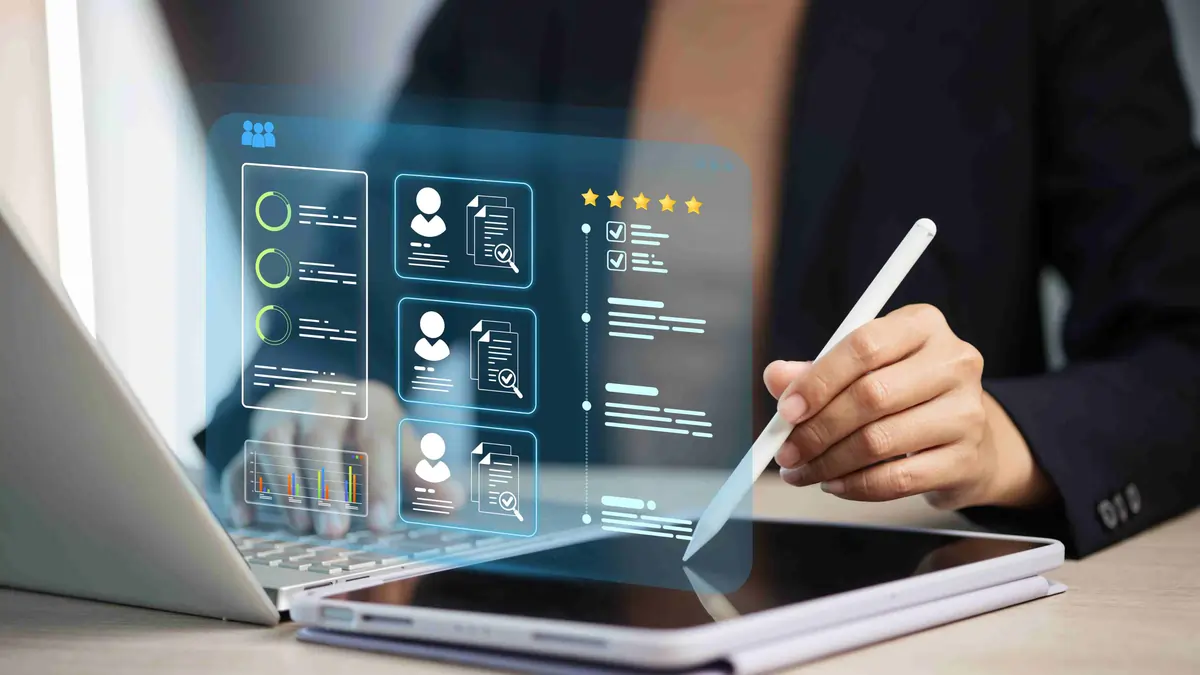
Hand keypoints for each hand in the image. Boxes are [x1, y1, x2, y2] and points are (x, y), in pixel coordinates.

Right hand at [222, 379, 410, 537]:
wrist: (325, 398)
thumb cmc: (371, 434)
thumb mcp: (402, 447)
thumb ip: (425, 477)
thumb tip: (454, 501)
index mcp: (367, 403)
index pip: (375, 438)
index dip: (379, 482)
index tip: (381, 525)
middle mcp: (322, 401)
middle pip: (319, 436)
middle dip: (326, 486)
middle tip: (335, 532)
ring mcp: (281, 416)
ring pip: (272, 441)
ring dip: (285, 486)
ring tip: (301, 528)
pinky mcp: (250, 436)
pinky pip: (238, 459)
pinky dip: (240, 489)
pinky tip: (249, 520)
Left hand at [765, 304, 1051, 509]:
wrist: (968, 439)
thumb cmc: (905, 395)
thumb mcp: (863, 370)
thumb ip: (817, 372)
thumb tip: (776, 378)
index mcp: (922, 325)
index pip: (864, 346)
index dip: (818, 380)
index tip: (785, 410)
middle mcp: (953, 362)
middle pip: (871, 396)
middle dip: (817, 429)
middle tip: (786, 451)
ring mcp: (967, 412)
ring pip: (880, 441)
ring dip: (829, 462)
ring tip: (804, 470)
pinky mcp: (966, 459)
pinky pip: (898, 479)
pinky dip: (856, 485)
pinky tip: (835, 483)